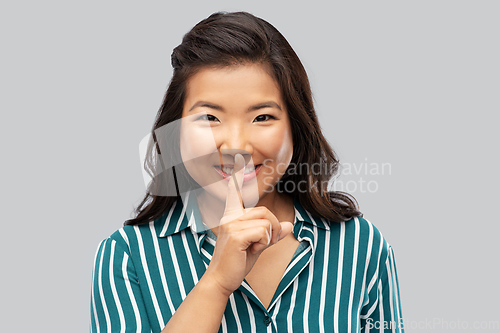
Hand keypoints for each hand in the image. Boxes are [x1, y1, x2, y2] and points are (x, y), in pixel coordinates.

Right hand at [203, 154, 293, 296]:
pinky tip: (250, 251)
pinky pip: (264, 232)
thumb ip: (271, 233)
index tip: (239, 157)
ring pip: (266, 222)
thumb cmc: (237, 262)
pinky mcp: (235, 235)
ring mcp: (231, 224)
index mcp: (232, 215)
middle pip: (265, 212)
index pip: (235, 193)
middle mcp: (230, 216)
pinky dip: (264, 244)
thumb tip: (288, 224)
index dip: (238, 176)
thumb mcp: (258, 245)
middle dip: (272, 229)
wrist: (221, 280)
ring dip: (268, 238)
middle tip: (262, 244)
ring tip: (254, 248)